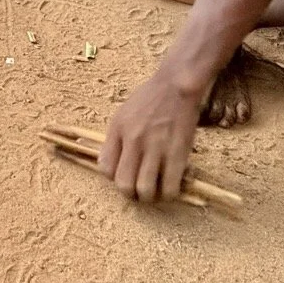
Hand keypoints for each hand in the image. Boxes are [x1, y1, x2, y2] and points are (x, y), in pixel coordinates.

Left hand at [98, 68, 202, 202]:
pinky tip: (171, 186)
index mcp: (117, 130)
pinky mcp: (178, 153)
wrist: (176, 86)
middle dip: (130, 193)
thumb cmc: (149, 98)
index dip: (114, 178)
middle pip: (124, 184)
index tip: (125, 175)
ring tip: (155, 190)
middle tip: (139, 189)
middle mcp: (134, 141)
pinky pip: (170, 187)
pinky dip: (169, 193)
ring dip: (149, 197)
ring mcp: (156, 148)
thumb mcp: (122, 113)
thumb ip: (114, 139)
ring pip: (145, 190)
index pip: (105, 169)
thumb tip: (107, 165)